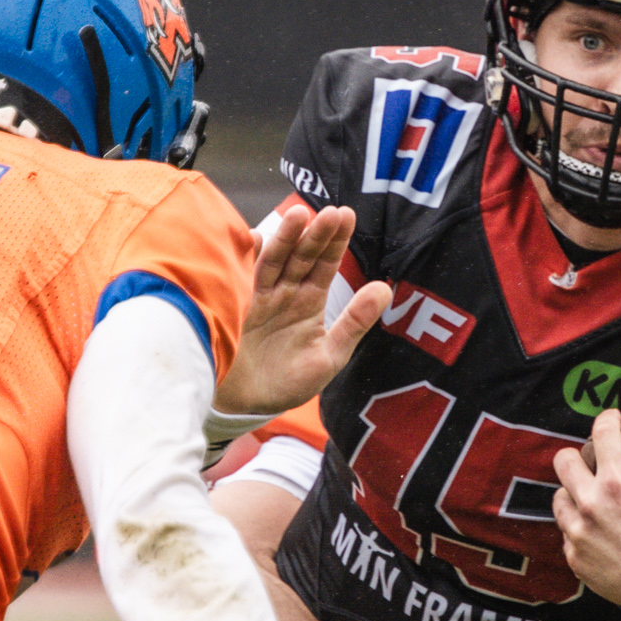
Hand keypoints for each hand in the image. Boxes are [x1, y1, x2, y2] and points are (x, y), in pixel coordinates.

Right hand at [214, 205, 391, 417]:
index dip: (335, 241)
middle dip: (315, 234)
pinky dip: (247, 259)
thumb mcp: (330, 356)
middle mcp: (284, 294)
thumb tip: (384, 288)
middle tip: (331, 212)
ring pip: (275, 263)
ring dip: (286, 239)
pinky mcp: (236, 308)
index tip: (346, 215)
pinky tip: (256, 240)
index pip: (325, 264)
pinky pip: (242, 279)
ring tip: (298, 216)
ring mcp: (259, 298)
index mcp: (308, 302)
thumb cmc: (288, 383)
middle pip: (302, 256)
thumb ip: (355, 322)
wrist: (248, 408)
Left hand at [550, 411, 620, 620]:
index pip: (603, 436)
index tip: (611, 418)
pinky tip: (595, 531)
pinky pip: (567, 535)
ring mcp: (578, 534)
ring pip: (559, 499)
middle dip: (575, 454)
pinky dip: (578, 529)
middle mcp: (590, 506)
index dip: (607, 419)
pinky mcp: (575, 559)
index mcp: (617, 483)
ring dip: (572, 493)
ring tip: (590, 496)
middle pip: (564, 462)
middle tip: (589, 458)